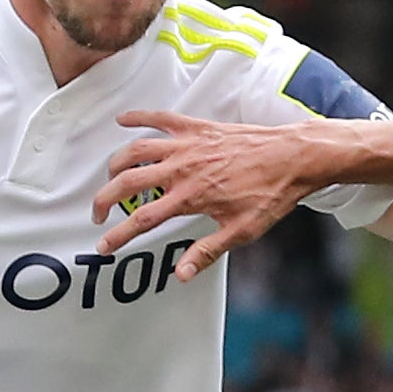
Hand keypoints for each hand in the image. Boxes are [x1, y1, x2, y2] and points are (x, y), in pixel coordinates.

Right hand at [101, 109, 331, 279]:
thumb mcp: (241, 231)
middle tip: (98, 213)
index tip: (104, 245)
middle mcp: (182, 169)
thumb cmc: (270, 194)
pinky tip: (122, 120)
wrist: (293, 157)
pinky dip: (138, 117)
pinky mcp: (197, 127)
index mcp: (190, 197)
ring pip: (136, 150)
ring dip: (115, 163)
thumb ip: (206, 251)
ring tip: (109, 177)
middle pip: (128, 182)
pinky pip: (160, 118)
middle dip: (104, 199)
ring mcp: (188, 145)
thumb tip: (180, 274)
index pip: (143, 220)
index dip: (118, 235)